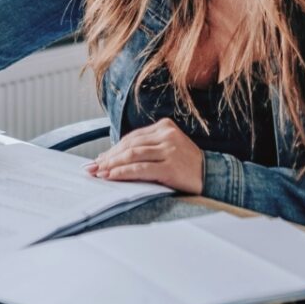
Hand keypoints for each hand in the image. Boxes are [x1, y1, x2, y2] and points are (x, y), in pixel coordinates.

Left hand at [85, 119, 204, 193]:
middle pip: (130, 145)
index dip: (114, 148)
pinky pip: (140, 169)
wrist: (212, 176)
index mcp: (165, 126)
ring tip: (99, 173)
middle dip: (109, 157)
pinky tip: (112, 177)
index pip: (132, 137)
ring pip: (132, 155)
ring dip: (112, 165)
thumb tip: (116, 157)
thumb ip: (148, 147)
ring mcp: (169, 150)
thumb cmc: (187, 165)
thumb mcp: (169, 148)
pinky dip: (123, 173)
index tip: (100, 158)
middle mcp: (167, 135)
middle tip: (92, 167)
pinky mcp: (170, 166)